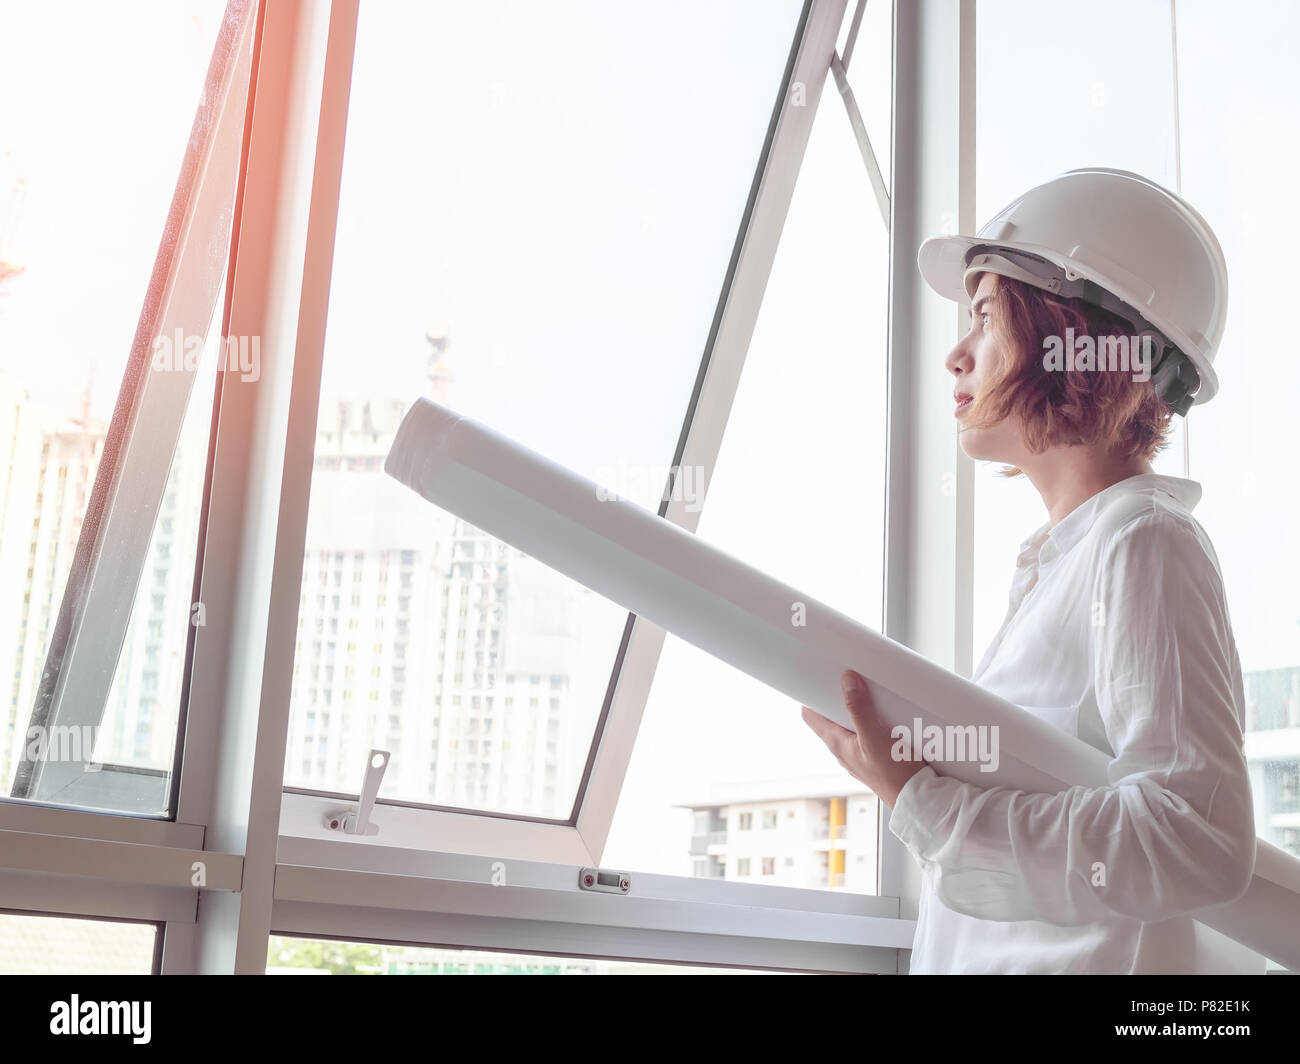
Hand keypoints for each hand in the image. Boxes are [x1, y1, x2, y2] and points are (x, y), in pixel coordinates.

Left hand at [801, 669, 928, 808]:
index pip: (811, 715)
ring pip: (854, 724)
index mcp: (836, 743)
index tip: (820, 678)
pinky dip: (877, 722)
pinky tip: (890, 717)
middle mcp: (845, 749)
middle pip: (833, 716)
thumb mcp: (874, 737)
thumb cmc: (893, 776)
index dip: (811, 695)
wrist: (916, 799)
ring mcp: (860, 753)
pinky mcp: (877, 756)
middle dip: (841, 698)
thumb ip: (859, 710)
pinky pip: (871, 733)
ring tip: (874, 695)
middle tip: (852, 680)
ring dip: (862, 710)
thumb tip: (847, 682)